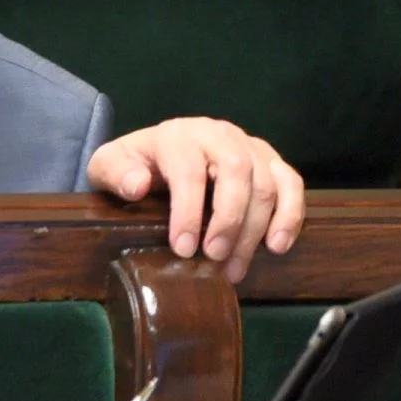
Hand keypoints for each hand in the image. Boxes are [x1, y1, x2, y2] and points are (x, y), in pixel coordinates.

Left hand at [87, 117, 304, 282]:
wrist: (157, 153)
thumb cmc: (134, 165)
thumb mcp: (109, 166)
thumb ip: (115, 173)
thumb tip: (137, 186)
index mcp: (177, 136)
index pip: (189, 169)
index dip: (188, 211)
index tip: (183, 249)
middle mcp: (217, 133)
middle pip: (236, 172)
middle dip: (228, 220)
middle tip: (214, 258)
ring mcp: (248, 144)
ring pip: (266, 181)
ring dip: (256, 229)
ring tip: (236, 267)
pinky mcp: (269, 159)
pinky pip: (291, 182)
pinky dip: (291, 214)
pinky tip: (277, 246)